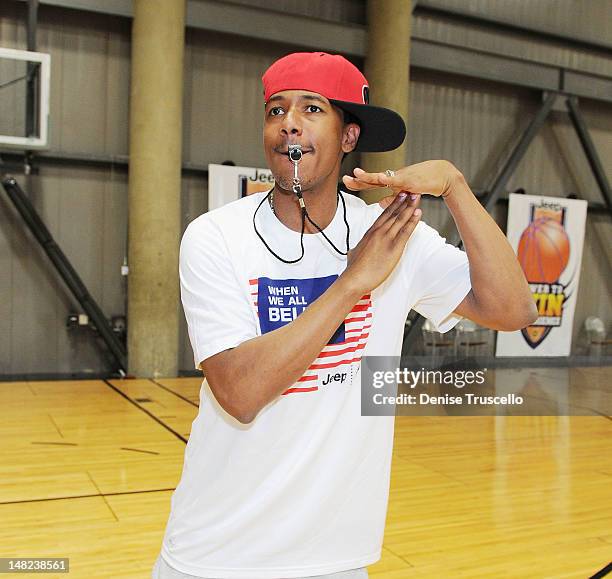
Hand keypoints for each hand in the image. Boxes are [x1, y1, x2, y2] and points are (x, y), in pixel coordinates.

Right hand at [340, 192, 420, 294]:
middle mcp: (378, 232)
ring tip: (416, 196)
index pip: (383, 215)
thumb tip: (353, 251)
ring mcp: (386, 239)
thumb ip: (356, 249)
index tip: (398, 196)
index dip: (392, 205)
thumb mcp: (353, 254)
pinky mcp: (394, 248)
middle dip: (403, 201)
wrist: (354, 279)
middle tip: (410, 190)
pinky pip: (406, 231)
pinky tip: (418, 213)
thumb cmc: (354, 269)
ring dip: (410, 206)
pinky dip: (412, 221)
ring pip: (400, 219)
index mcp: (370, 233)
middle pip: (393, 213)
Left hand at [342, 160, 460, 201]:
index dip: (359, 183)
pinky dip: (389, 178)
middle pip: (372, 179)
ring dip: (369, 176)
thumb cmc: (425, 182)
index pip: (371, 183)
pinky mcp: (410, 180)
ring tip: (357, 174)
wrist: (442, 176)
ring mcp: (401, 178)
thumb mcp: (405, 193)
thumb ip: (392, 197)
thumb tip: (379, 203)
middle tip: (345, 178)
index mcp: (391, 182)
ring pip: (382, 177)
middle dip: (359, 179)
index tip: (346, 182)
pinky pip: (398, 180)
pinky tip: (381, 177)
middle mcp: (394, 178)